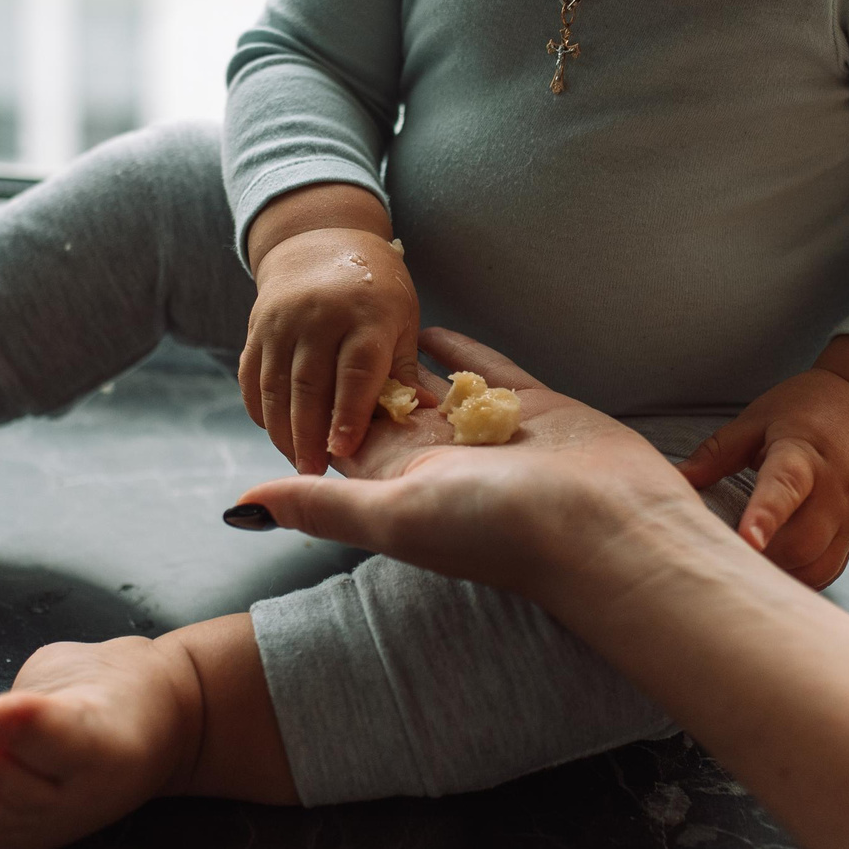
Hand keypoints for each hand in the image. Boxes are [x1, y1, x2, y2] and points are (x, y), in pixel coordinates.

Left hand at [234, 328, 732, 601]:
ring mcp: (488, 434)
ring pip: (435, 390)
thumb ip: (322, 506)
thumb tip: (240, 507)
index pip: (344, 447)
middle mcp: (442, 462)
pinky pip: (488, 371)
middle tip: (314, 331)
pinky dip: (461, 350)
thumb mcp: (395, 514)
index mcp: (403, 488)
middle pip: (386, 415)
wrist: (608, 526)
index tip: (276, 379)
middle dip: (352, 382)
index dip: (311, 416)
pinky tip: (435, 326)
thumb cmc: (499, 528)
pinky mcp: (533, 408)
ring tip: (364, 321)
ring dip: (403, 360)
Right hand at [239, 200, 422, 475]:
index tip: (342, 452)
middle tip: (314, 473)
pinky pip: (251, 377)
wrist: (321, 239)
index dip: (349, 415)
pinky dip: (260, 410)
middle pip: (309, 384)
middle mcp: (318, 316)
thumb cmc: (375, 288)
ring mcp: (281, 321)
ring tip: (297, 463)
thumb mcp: (402, 319)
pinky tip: (275, 434)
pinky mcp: (256, 328)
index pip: (355, 371)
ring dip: (283, 431)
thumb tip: (425, 415)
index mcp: (366, 314)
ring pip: (274, 386)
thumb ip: (405, 370)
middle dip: (309, 435)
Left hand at [679, 365, 848, 588]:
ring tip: (748, 561)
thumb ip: (717, 452)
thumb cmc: (808, 412)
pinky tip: (773, 568)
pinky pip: (827, 572)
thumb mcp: (759, 420)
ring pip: (816, 566)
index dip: (766, 515)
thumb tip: (676, 480)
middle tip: (726, 552)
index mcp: (803, 454)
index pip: (785, 486)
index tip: (748, 540)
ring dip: (779, 571)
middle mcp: (835, 491)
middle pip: (802, 542)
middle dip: (762, 556)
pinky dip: (798, 577)